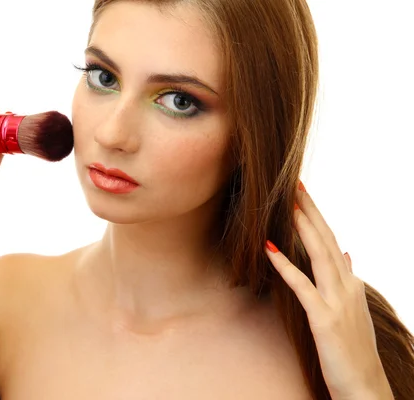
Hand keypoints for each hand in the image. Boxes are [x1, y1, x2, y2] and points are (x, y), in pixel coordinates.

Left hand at [264, 181, 393, 399]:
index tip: (302, 193)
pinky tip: (269, 249)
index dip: (317, 216)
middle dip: (310, 211)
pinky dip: (286, 267)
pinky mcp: (325, 320)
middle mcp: (347, 287)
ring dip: (303, 228)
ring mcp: (338, 302)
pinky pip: (303, 287)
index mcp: (351, 283)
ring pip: (320, 256)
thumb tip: (346, 255)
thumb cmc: (354, 350)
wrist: (366, 389)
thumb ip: (348, 280)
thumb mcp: (354, 310)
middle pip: (326, 240)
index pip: (331, 241)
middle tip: (294, 184)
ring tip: (287, 204)